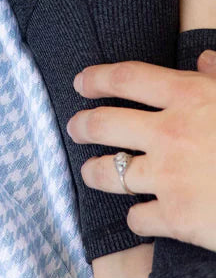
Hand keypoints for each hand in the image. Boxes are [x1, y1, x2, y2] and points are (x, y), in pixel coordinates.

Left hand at [67, 53, 215, 251]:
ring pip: (109, 172)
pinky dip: (136, 219)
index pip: (125, 78)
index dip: (97, 78)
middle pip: (104, 123)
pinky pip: (138, 218)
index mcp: (188, 96)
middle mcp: (168, 132)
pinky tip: (138, 217)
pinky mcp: (176, 218)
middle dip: (83, 125)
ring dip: (95, 172)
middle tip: (74, 127)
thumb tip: (204, 59)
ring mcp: (168, 176)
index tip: (80, 83)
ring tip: (88, 171)